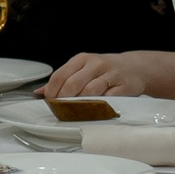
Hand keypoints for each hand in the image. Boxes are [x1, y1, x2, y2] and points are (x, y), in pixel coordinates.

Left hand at [43, 50, 174, 100]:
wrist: (135, 68)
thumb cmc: (104, 70)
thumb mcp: (82, 68)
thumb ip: (62, 79)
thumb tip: (39, 93)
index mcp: (82, 59)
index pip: (60, 75)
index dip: (52, 92)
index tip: (49, 103)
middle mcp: (96, 64)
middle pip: (73, 84)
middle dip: (63, 101)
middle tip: (60, 111)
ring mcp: (111, 74)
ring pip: (90, 92)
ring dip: (80, 106)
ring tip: (74, 114)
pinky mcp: (124, 86)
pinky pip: (109, 99)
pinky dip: (99, 107)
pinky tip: (93, 112)